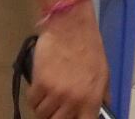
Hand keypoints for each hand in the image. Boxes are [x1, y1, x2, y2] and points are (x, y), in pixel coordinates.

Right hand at [28, 4, 109, 118]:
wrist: (70, 25)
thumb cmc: (89, 46)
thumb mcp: (103, 72)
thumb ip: (101, 95)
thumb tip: (100, 110)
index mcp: (91, 99)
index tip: (68, 117)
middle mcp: (73, 100)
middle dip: (55, 115)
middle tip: (55, 106)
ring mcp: (55, 93)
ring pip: (42, 114)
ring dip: (43, 107)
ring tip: (46, 95)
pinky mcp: (39, 83)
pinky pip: (32, 101)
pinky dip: (33, 97)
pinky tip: (39, 87)